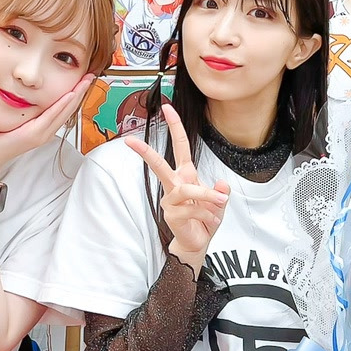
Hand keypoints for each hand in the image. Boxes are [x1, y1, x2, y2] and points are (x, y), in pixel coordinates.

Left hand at [0, 74, 93, 183]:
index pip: (63, 109)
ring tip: (85, 81)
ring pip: (64, 111)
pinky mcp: (35, 134)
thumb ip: (21, 107)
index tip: (81, 80)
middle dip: (80, 92)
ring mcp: (42, 133)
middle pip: (68, 109)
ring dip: (76, 95)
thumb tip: (20, 88)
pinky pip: (52, 116)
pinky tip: (70, 94)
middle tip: (90, 77)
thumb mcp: (13, 118)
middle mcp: (46, 131)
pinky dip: (62, 105)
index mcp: (42, 128)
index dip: (74, 94)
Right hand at [125, 104, 229, 268]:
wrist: (199, 243)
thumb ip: (220, 191)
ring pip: (187, 190)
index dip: (175, 127)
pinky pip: (192, 210)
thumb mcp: (219, 202)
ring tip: (219, 204)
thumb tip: (221, 185)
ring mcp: (170, 200)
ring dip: (206, 196)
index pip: (179, 147)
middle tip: (129, 141)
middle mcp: (174, 185)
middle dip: (145, 152)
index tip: (167, 108)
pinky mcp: (171, 215)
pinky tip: (210, 221)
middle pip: (158, 165)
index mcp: (186, 175)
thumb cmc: (205, 219)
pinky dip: (207, 215)